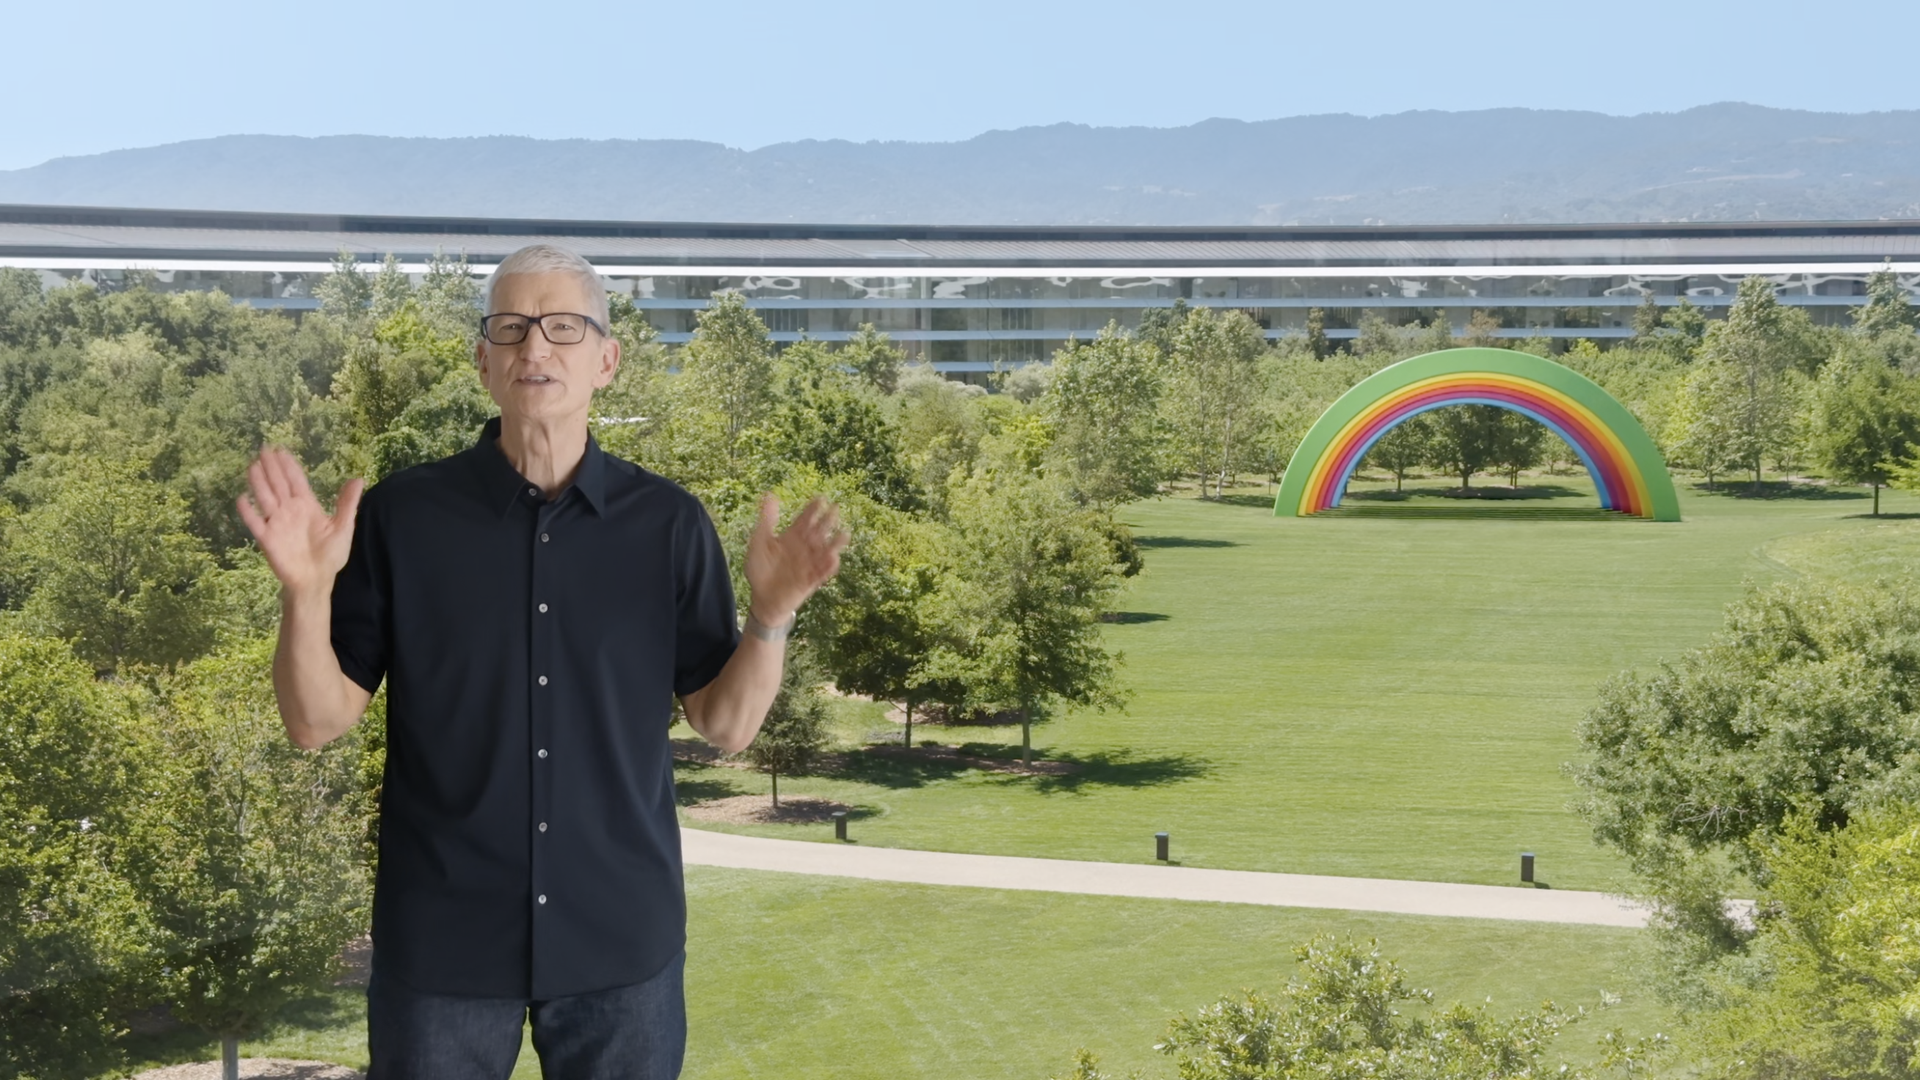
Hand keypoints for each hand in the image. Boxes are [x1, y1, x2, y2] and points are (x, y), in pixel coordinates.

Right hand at [236, 447, 364, 598]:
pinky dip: (248, 511)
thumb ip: (348, 503)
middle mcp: (289, 510)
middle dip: (271, 467)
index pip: (295, 480)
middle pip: (278, 484)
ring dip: (259, 483)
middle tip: (263, 448)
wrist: (317, 580)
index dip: (288, 465)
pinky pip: (255, 523)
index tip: (280, 450)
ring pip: (265, 498)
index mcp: (307, 506)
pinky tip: (242, 498)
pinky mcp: (267, 539)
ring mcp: (277, 523)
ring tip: (253, 466)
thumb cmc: (330, 555)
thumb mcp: (343, 527)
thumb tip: (358, 478)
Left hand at [744, 494, 848, 622]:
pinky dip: (829, 566)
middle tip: (835, 508)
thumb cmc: (760, 570)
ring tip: (844, 534)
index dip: (812, 509)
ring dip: (835, 543)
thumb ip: (766, 520)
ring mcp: (809, 564)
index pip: (805, 520)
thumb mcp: (759, 542)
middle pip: (818, 531)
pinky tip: (833, 558)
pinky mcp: (812, 580)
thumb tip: (770, 494)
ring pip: (825, 551)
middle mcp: (804, 548)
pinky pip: (823, 572)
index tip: (821, 499)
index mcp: (792, 537)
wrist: (763, 599)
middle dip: (827, 521)